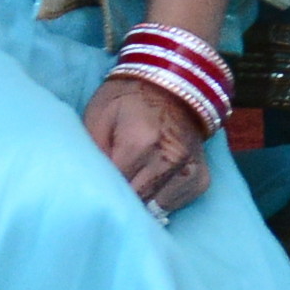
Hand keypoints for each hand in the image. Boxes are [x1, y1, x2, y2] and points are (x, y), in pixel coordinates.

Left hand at [81, 69, 212, 214]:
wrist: (172, 81)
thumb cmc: (126, 97)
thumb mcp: (98, 116)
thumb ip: (92, 154)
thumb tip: (88, 187)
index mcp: (141, 142)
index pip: (114, 188)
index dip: (99, 190)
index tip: (91, 187)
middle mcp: (170, 159)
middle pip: (136, 201)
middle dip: (120, 199)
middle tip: (108, 188)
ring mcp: (189, 169)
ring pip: (156, 208)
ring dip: (141, 201)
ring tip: (130, 186)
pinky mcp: (201, 177)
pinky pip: (177, 203)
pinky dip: (162, 199)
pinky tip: (151, 186)